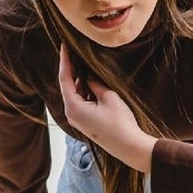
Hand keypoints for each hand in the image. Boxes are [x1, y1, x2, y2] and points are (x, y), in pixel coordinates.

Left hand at [57, 46, 154, 172]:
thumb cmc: (120, 122)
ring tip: (86, 63)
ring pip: (76, 94)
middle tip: (76, 51)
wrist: (129, 147)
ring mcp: (77, 119)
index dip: (65, 61)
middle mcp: (71, 114)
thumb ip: (95, 83)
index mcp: (73, 106)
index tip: (64, 46)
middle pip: (68, 86)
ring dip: (81, 81)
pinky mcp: (85, 123)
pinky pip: (81, 102)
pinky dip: (85, 91)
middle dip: (73, 69)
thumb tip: (88, 76)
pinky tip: (93, 81)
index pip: (65, 78)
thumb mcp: (108, 97)